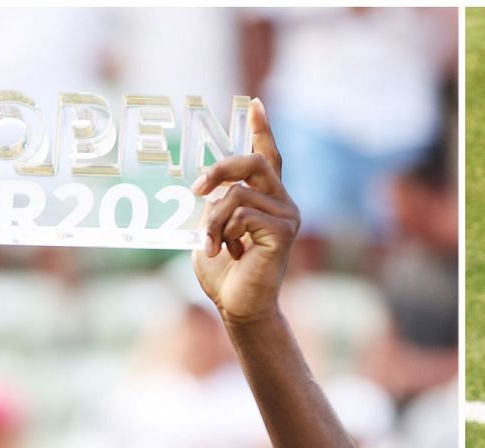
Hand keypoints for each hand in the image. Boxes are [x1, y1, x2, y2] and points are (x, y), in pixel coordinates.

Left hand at [191, 98, 297, 325]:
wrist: (238, 306)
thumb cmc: (224, 273)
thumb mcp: (211, 230)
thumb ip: (214, 204)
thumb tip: (207, 189)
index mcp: (266, 200)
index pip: (267, 157)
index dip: (262, 130)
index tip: (255, 103)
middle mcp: (282, 203)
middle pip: (252, 162)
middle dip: (220, 169)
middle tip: (196, 189)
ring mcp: (287, 216)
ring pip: (237, 193)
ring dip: (213, 219)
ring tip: (211, 244)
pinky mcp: (285, 231)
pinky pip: (242, 212)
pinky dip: (224, 231)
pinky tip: (229, 252)